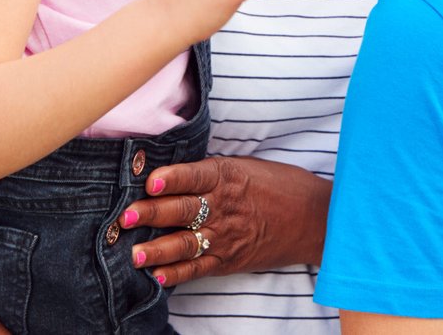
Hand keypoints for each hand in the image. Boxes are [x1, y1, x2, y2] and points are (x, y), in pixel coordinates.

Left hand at [122, 156, 331, 287]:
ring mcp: (227, 236)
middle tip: (128, 217)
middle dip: (153, 214)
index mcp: (229, 177)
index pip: (195, 176)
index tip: (151, 182)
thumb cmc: (278, 186)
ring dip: (158, 249)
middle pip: (183, 210)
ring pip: (186, 244)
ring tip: (134, 253)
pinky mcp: (230, 259)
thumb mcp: (247, 167)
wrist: (314, 218)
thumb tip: (166, 175)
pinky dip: (178, 274)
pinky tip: (159, 275)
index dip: (172, 179)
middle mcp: (225, 206)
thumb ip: (210, 172)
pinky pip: (199, 269)